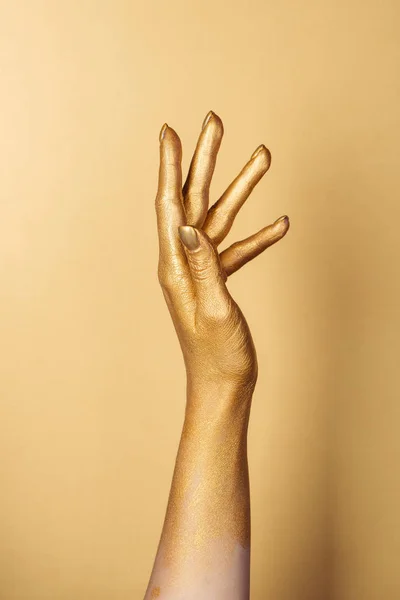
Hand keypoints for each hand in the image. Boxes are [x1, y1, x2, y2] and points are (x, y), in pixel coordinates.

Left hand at [155, 111, 288, 392]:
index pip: (169, 204)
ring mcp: (202, 270)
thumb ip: (204, 266)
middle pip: (194, 199)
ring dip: (241, 188)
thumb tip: (189, 226)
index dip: (169, 164)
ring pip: (220, 218)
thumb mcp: (212, 309)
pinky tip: (279, 224)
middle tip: (215, 122)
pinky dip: (257, 236)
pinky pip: (238, 250)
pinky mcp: (218, 282)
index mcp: (175, 265)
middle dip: (205, 159)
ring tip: (262, 156)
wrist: (223, 386)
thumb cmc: (217, 356)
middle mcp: (184, 262)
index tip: (170, 130)